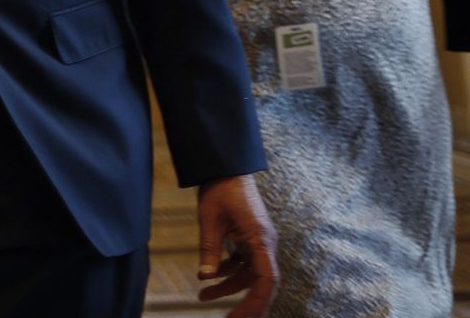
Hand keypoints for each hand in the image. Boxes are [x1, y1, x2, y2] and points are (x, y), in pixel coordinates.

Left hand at [196, 174, 277, 317]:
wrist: (225, 167)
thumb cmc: (220, 189)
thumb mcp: (209, 220)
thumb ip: (209, 249)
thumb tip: (205, 277)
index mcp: (260, 240)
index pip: (267, 280)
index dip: (257, 302)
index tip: (241, 317)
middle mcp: (264, 244)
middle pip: (260, 283)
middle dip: (245, 304)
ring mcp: (258, 242)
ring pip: (247, 275)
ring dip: (227, 287)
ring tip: (202, 296)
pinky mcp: (249, 239)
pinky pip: (241, 263)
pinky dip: (226, 273)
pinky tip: (207, 279)